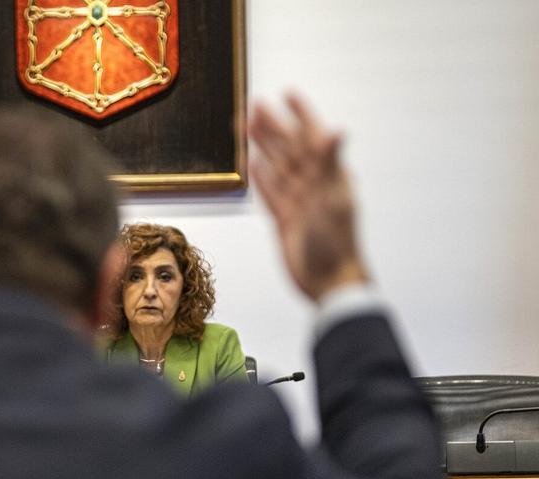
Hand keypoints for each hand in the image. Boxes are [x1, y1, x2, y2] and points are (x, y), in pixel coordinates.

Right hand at [250, 93, 368, 301]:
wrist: (329, 281)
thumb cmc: (336, 241)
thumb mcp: (333, 198)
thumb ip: (330, 163)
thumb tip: (336, 129)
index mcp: (329, 175)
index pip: (312, 137)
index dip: (301, 114)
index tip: (288, 94)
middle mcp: (313, 184)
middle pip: (289, 148)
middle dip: (273, 126)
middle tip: (255, 104)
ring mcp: (299, 201)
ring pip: (277, 166)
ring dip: (263, 146)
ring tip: (246, 127)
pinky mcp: (285, 219)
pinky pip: (270, 191)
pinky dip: (261, 176)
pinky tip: (252, 163)